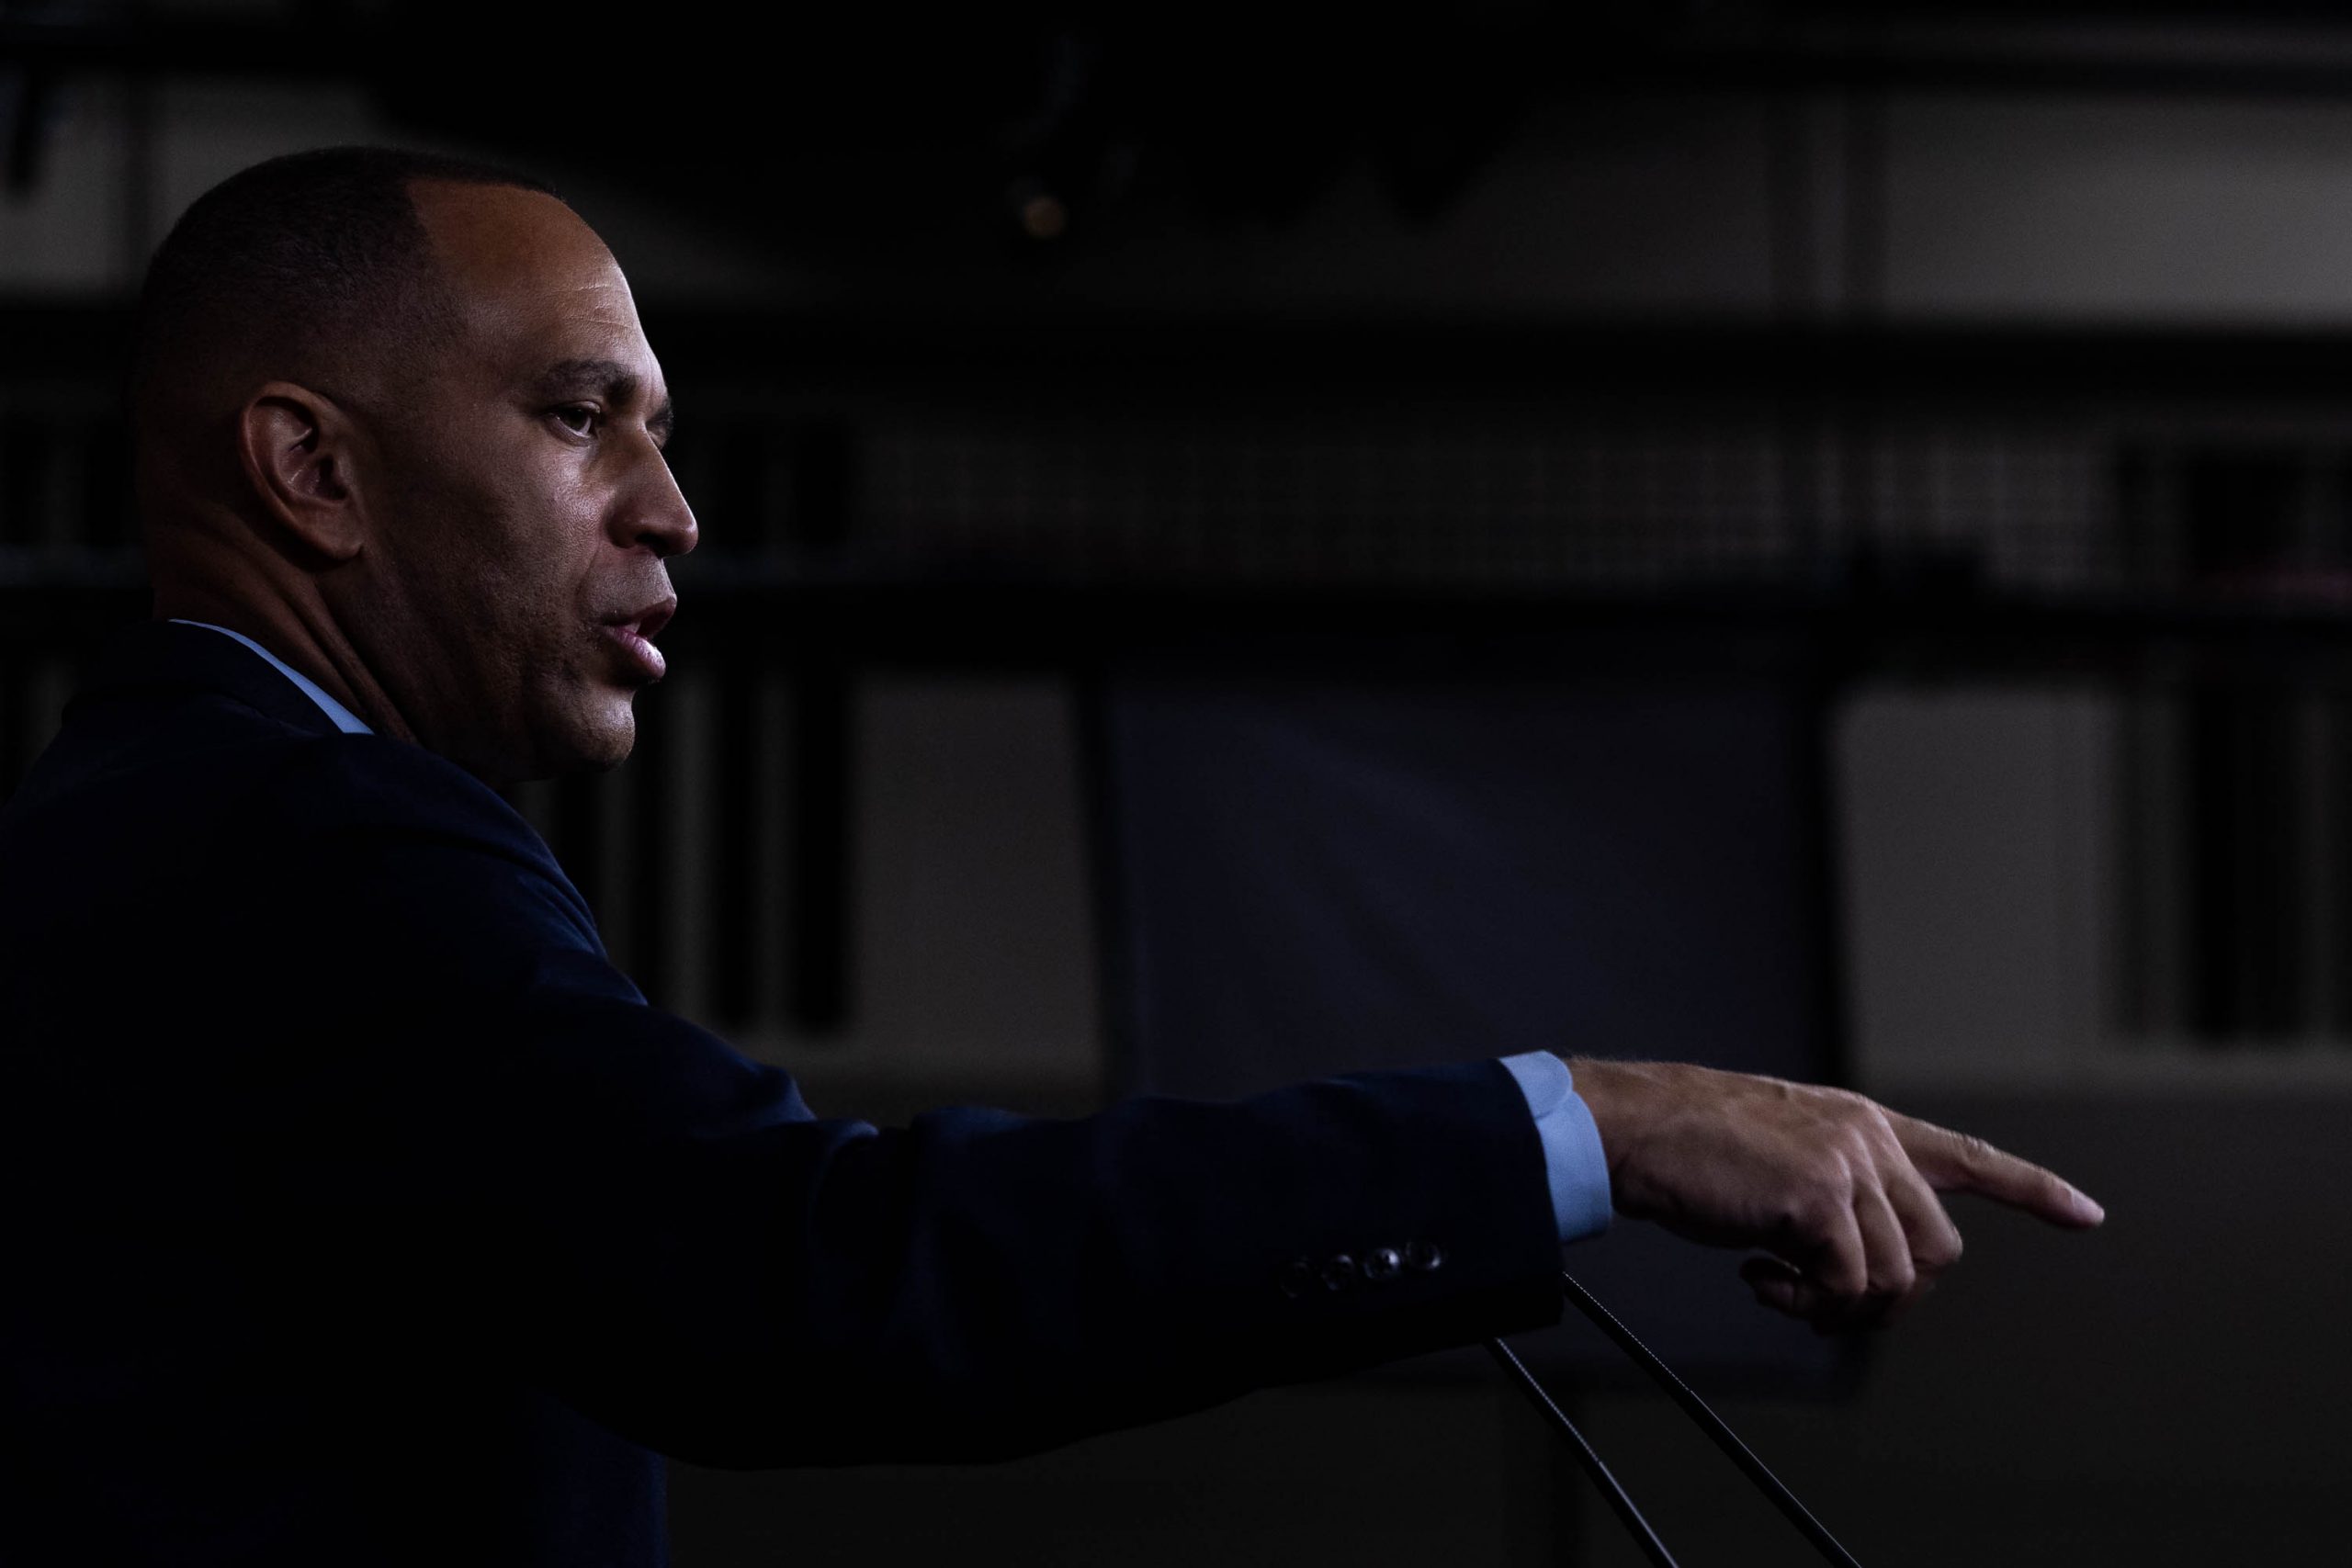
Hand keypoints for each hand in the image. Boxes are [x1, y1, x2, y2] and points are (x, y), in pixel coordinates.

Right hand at [1566, 1057, 2102, 1331]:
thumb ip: (1836, 1189)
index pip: (1967, 1157)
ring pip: (1895, 1278)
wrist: (1636, 1128)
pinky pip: (1844, 1286)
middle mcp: (1868, 1138)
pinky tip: (1758, 1281)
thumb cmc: (1691, 1146)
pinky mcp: (1819, 1197)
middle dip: (1889, 1296)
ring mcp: (1849, 1164)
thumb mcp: (1783, 1155)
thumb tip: (1861, 1267)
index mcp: (1862, 1122)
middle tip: (1820, 1301)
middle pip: (1935, 1249)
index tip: (2087, 1213)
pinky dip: (1803, 1305)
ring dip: (1839, 1307)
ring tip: (1779, 1290)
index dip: (2031, 1189)